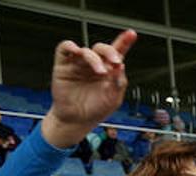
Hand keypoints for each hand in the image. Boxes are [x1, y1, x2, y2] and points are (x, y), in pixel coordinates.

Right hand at [42, 30, 137, 148]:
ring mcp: (79, 64)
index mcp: (109, 70)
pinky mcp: (64, 65)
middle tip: (115, 61)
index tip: (131, 34)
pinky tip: (77, 52)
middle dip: (110, 51)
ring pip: (86, 51)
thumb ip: (118, 83)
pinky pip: (65, 49)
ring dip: (94, 58)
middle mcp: (94, 64)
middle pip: (102, 49)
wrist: (76, 121)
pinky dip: (71, 47)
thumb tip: (121, 66)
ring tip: (100, 72)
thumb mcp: (113, 99)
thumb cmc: (96, 110)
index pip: (117, 53)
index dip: (124, 42)